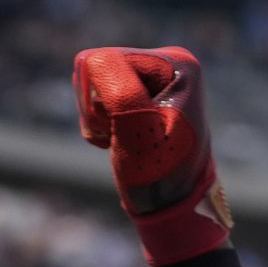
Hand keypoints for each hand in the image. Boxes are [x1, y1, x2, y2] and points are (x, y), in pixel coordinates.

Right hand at [72, 45, 232, 265]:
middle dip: (99, 108)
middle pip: (96, 67)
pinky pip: (96, 96)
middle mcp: (168, 61)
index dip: (103, 100)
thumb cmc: (160, 174)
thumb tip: (91, 61)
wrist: (174, 206)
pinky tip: (121, 138)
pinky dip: (100, 123)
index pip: (105, 60)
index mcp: (176, 62)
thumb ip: (118, 90)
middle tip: (124, 137)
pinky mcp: (140, 92)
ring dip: (98, 118)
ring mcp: (154, 76)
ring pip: (92, 83)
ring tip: (123, 139)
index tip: (129, 130)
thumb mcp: (139, 132)